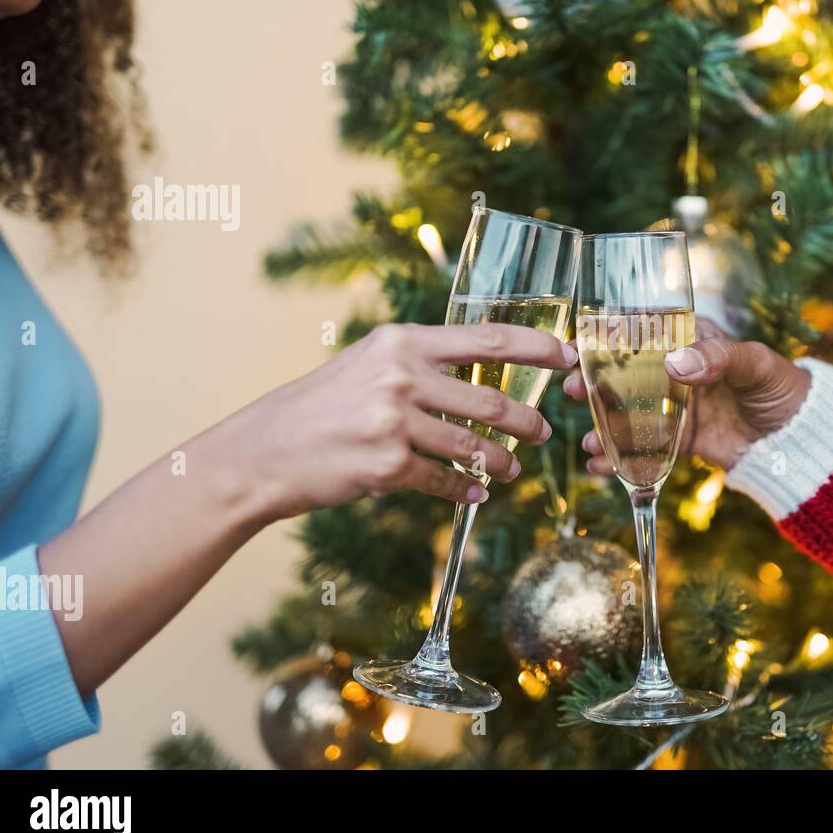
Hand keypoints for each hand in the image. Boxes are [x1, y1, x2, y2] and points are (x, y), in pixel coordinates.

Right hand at [207, 322, 577, 521]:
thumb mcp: (368, 364)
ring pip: (474, 444)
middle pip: (491, 399)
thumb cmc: (320, 406)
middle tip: (543, 432)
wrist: (262, 451)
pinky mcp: (387, 465)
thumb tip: (479, 369)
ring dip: (502, 461)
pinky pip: (444, 480)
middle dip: (527, 420)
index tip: (569, 355)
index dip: (538, 347)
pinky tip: (475, 494)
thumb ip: (420, 362)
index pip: (488, 339)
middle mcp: (402, 375)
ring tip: (513, 468)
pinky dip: (465, 489)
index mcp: (402, 341)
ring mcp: (394, 421)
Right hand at [563, 317, 810, 472]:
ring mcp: (673, 406)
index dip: (605, 337)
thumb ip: (719, 358)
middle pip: (621, 372)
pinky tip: (601, 467)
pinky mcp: (678, 440)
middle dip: (590, 382)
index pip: (641, 330)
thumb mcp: (755, 364)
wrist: (800, 440)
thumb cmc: (781, 388)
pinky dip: (619, 458)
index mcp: (691, 339)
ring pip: (625, 412)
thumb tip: (675, 363)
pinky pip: (642, 447)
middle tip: (568, 389)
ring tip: (587, 441)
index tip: (578, 346)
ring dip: (599, 425)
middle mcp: (675, 370)